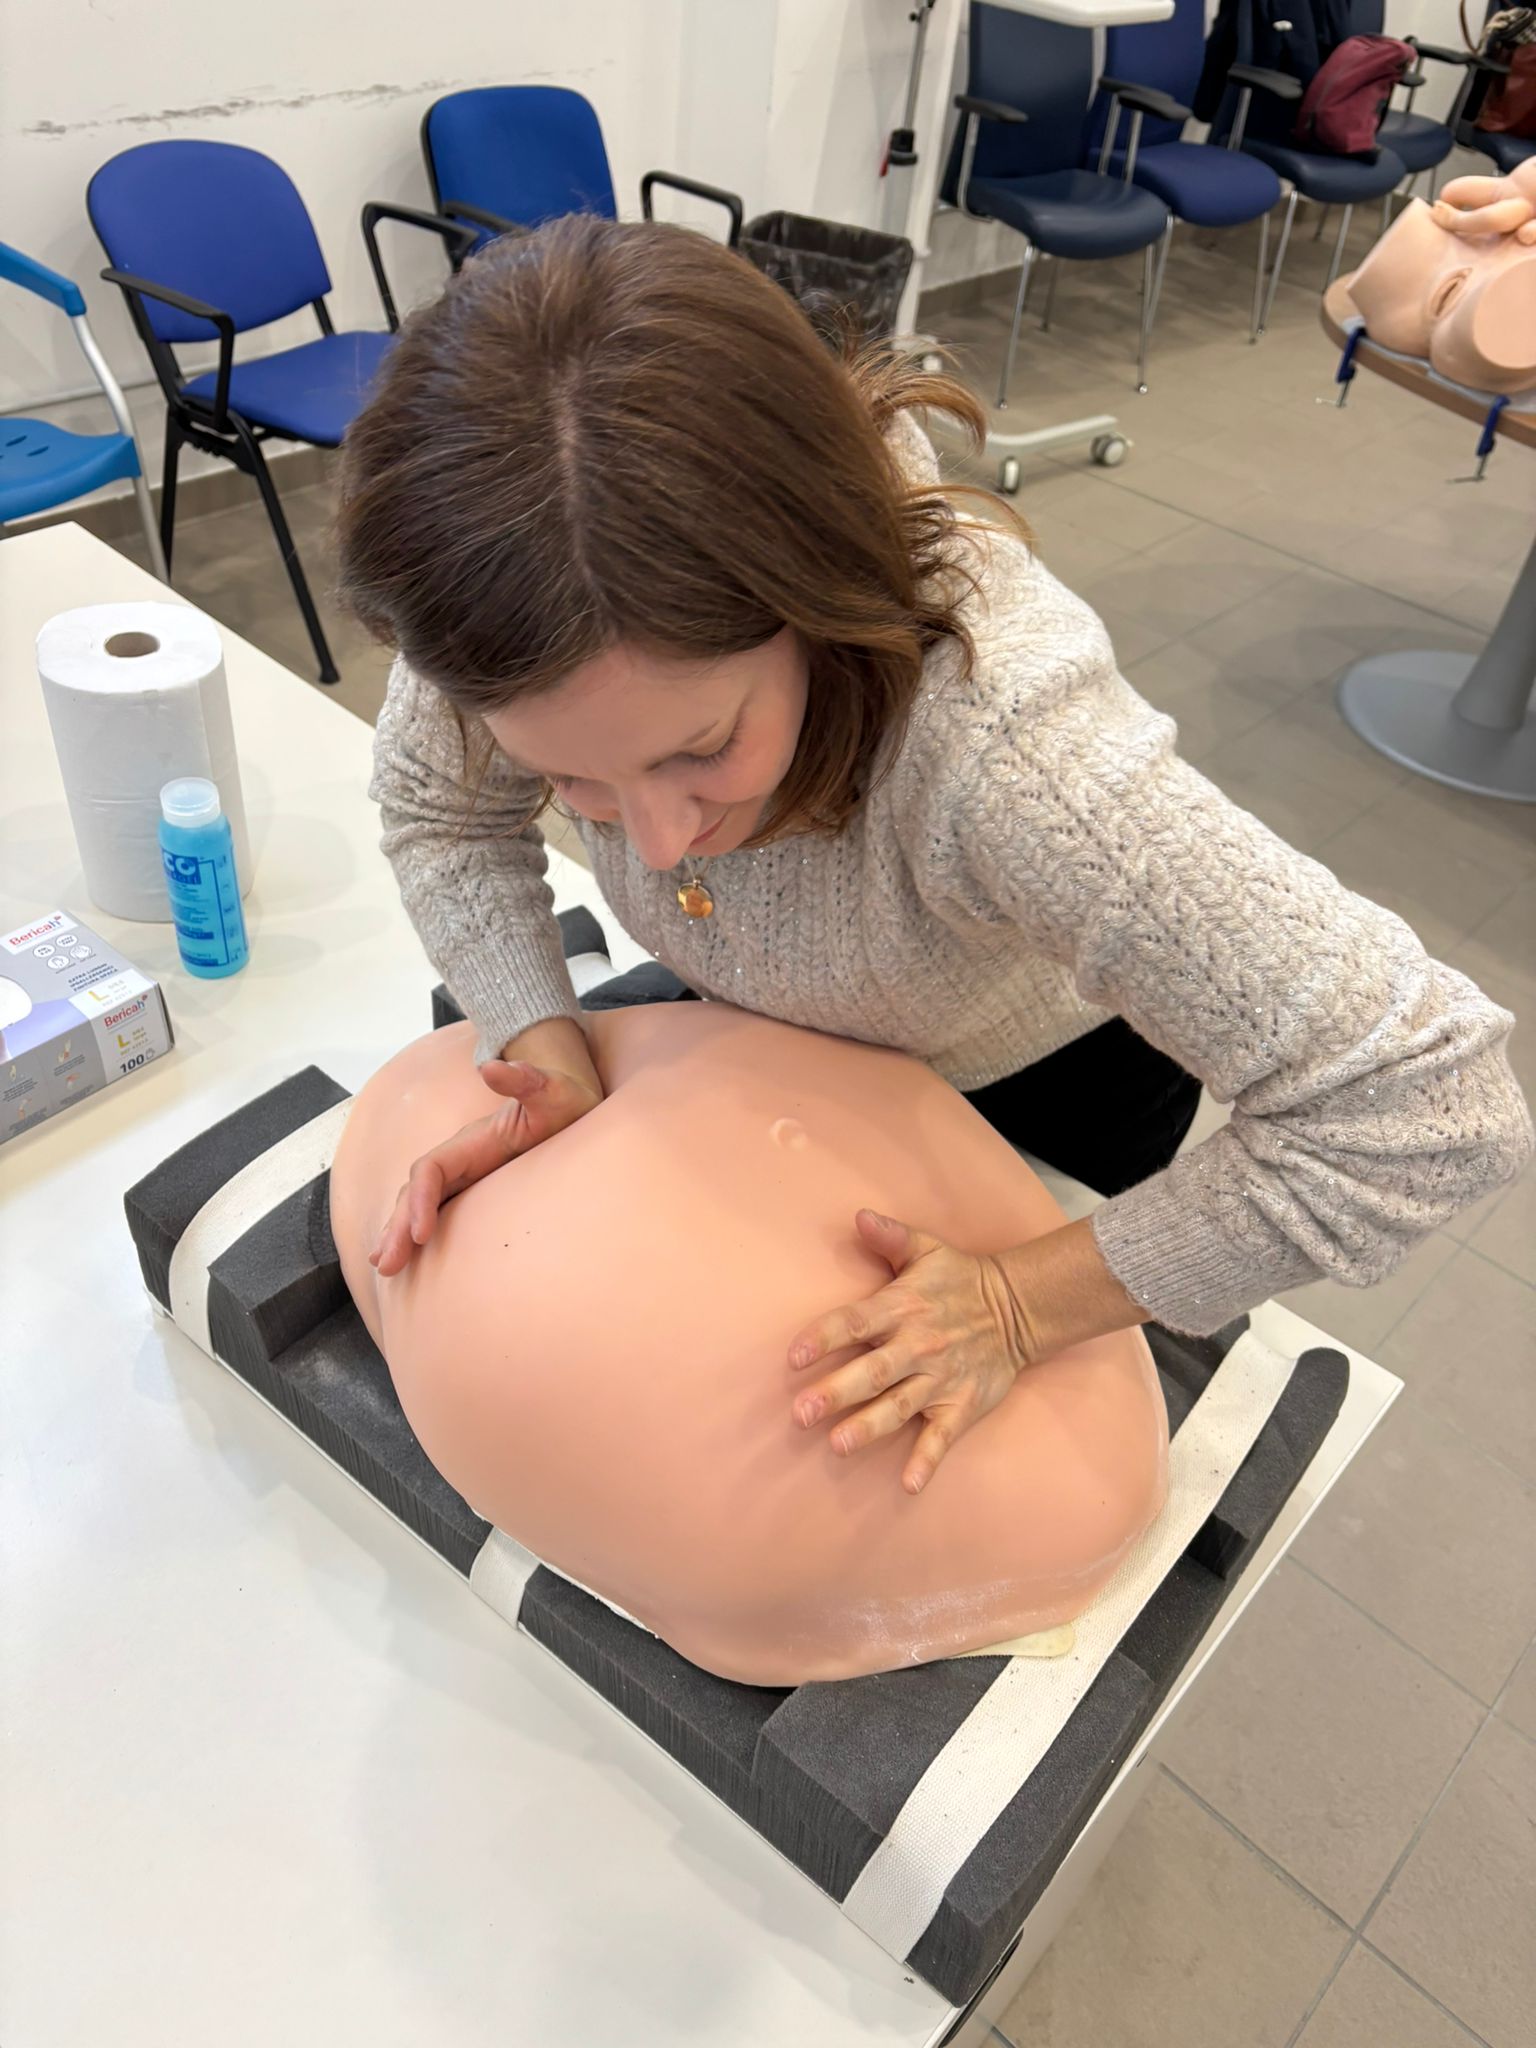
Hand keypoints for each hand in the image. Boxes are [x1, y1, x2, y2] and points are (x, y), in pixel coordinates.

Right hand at [370, 1059, 601, 1275]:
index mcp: (471, 1140)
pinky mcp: (476, 1192)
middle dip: (398, 1226)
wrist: (574, 1108)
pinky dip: (418, 1235)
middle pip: (416, 1191)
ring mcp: (466, 1177)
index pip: (431, 1169)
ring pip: (419, 1204)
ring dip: (399, 1234)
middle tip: (386, 1265)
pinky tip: (410, 1261)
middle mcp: (461, 1159)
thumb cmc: (565, 1101)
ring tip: (385, 1267)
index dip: (420, 1198)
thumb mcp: (552, 1090)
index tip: (422, 1234)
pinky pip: (439, 1214)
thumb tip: (490, 1067)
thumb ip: (524, 1079)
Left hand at [786, 1210, 1034, 1495]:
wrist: (1018, 1308)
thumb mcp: (927, 1248)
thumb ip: (890, 1236)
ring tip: (837, 1445)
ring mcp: (940, 1379)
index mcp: (902, 1307)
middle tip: (800, 1413)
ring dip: (868, 1426)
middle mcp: (918, 1345)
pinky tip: (908, 1485)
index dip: (823, 1337)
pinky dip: (927, 1461)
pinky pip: (942, 1437)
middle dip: (835, 1392)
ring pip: (899, 1406)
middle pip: (872, 1371)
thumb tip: (858, 1216)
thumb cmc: (959, 1278)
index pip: (856, 1322)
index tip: (793, 1356)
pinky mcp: (962, 1405)